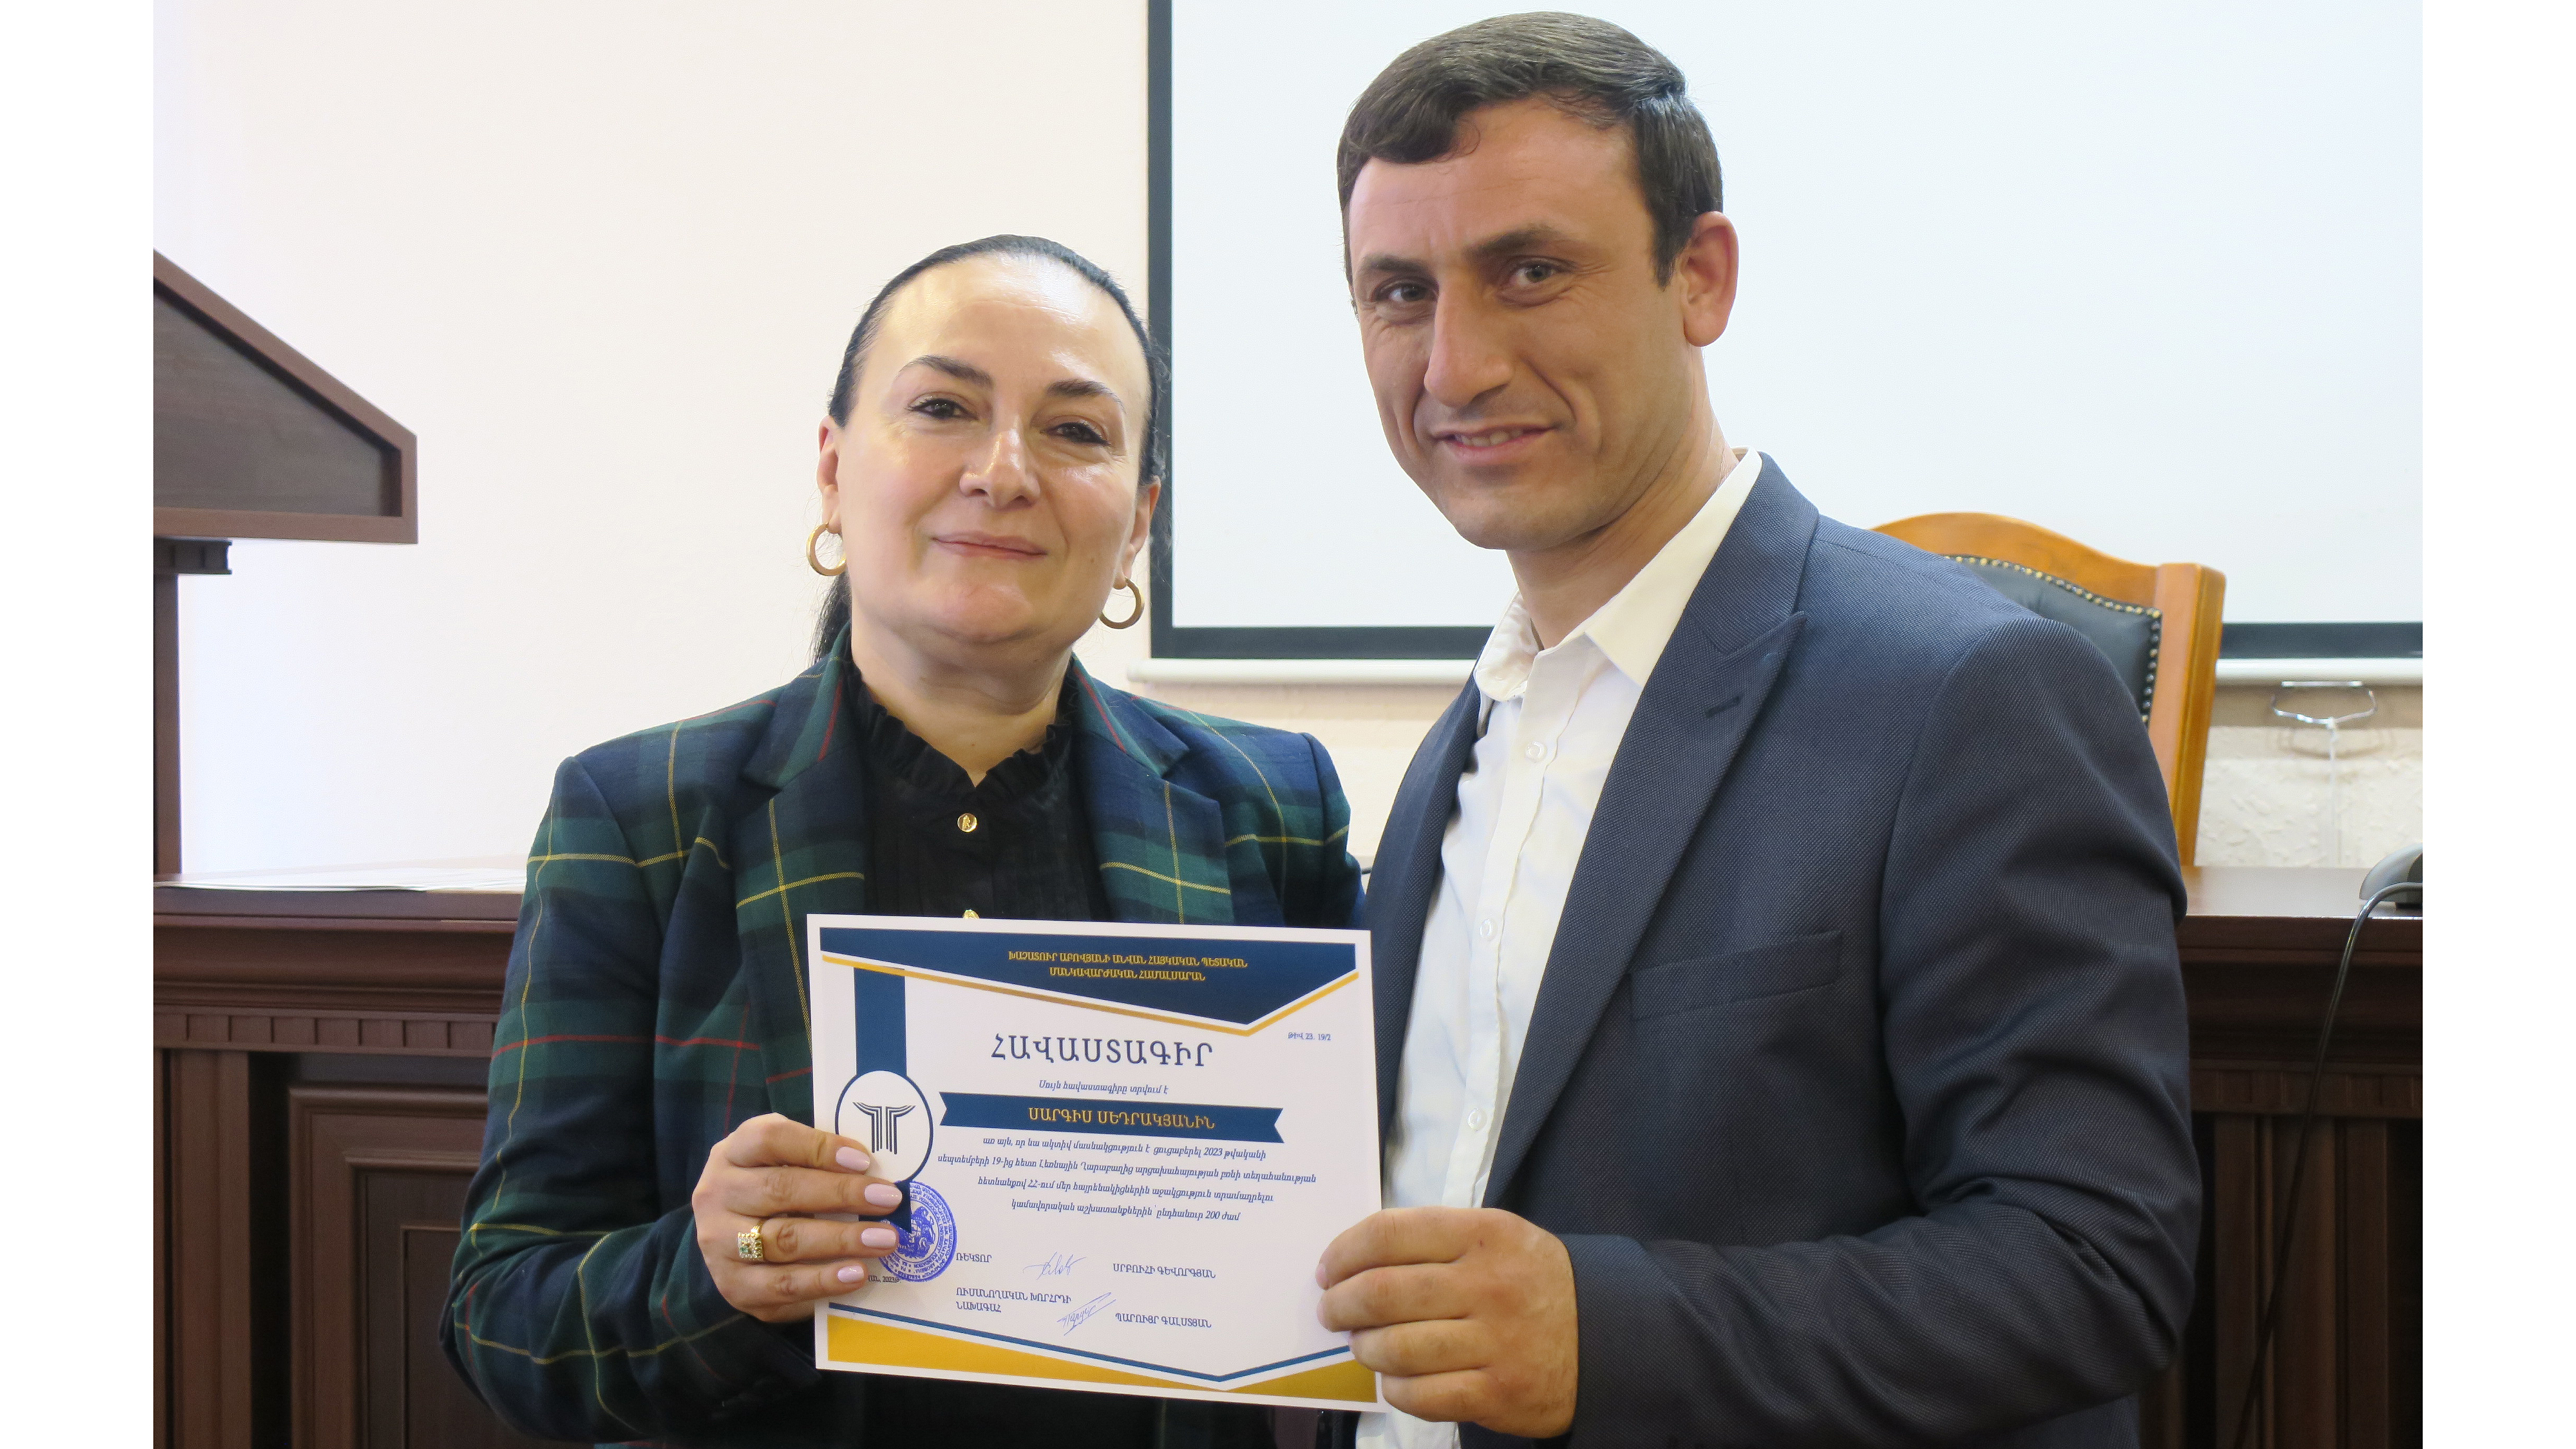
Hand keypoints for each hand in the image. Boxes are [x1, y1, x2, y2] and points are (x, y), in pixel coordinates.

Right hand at [691, 1113, 906, 1321]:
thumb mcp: (783, 1159)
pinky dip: (823, 1281)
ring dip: (840, 1241)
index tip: (863, 1160)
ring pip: (782, 1241)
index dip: (818, 1147)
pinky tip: (857, 1274)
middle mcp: (717, 1194)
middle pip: (780, 1190)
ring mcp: (719, 1243)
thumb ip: (817, 1158)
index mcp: (732, 1152)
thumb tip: (876, 1174)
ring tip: (883, 1239)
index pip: (771, 1139)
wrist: (727, 1237)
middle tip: (889, 1200)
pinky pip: (781, 1285)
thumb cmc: (771, 1186)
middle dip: (841, 1194)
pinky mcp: (734, 1286)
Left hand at [1316, 1207, 1578, 1437]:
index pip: (1389, 1234)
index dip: (1343, 1253)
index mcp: (1484, 1235)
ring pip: (1395, 1348)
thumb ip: (1434, 1239)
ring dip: (1364, 1349)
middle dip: (1340, 1305)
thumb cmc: (1531, 1282)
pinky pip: (1421, 1395)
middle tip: (1332, 1311)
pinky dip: (1395, 1389)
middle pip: (1382, 1293)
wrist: (1604, 1336)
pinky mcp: (1498, 1393)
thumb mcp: (1496, 1237)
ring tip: (1363, 1345)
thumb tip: (1354, 1258)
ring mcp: (1496, 1342)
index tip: (1328, 1270)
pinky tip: (1395, 1378)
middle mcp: (1489, 1285)